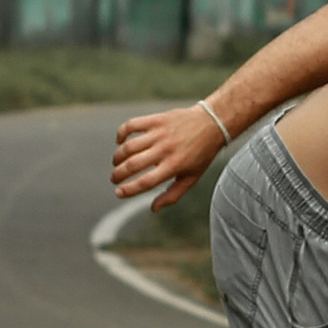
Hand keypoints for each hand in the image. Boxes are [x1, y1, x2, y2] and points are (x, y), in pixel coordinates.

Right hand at [112, 104, 226, 211]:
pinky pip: (131, 125)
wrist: (212, 123)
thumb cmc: (202, 153)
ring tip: (116, 163)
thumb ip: (172, 194)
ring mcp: (160, 133)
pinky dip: (121, 133)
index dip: (128, 190)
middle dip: (118, 175)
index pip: (145, 182)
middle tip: (114, 178)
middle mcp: (165, 149)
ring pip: (129, 146)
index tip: (118, 193)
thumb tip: (153, 208)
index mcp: (174, 166)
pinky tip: (120, 142)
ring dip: (117, 157)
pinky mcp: (157, 119)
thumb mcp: (192, 177)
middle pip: (133, 165)